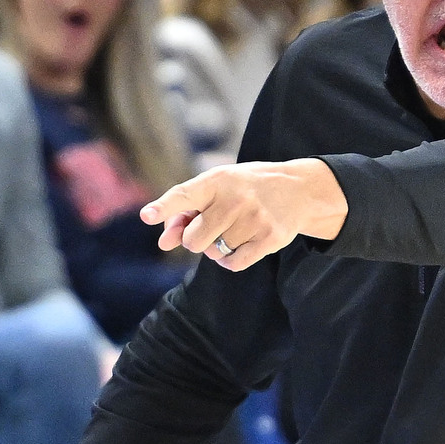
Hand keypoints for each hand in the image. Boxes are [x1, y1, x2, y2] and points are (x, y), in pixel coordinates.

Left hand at [140, 159, 347, 271]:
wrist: (298, 190)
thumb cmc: (245, 189)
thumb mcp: (216, 188)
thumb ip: (186, 212)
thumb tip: (163, 242)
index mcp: (217, 180)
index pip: (185, 194)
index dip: (164, 207)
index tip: (146, 216)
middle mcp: (235, 198)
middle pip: (193, 240)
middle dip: (195, 239)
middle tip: (210, 227)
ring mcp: (254, 219)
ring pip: (214, 253)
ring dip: (217, 248)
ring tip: (233, 230)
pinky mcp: (269, 238)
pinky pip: (233, 264)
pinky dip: (230, 261)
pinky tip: (239, 245)